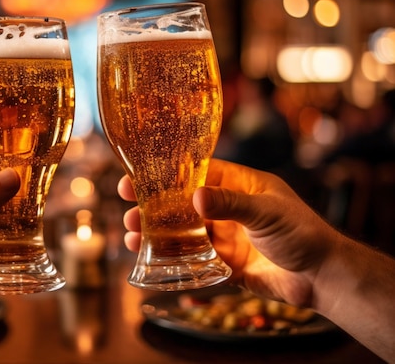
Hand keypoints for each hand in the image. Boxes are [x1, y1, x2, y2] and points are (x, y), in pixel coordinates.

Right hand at [119, 159, 337, 307]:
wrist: (323, 278)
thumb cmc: (303, 232)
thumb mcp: (266, 211)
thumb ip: (231, 203)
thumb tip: (195, 197)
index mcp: (238, 185)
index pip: (196, 173)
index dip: (167, 175)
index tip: (140, 176)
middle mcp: (227, 209)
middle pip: (182, 204)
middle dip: (154, 206)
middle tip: (127, 209)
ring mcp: (224, 236)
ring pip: (182, 232)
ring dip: (157, 233)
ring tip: (131, 235)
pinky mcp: (224, 263)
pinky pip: (192, 259)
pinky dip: (171, 259)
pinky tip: (151, 258)